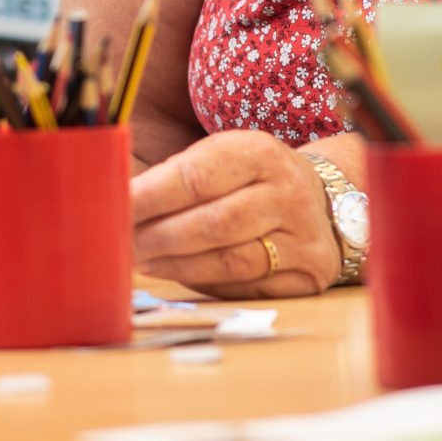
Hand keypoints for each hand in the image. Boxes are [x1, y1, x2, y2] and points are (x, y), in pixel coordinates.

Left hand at [129, 130, 338, 298]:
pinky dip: (207, 284)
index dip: (151, 196)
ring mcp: (304, 237)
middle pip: (214, 223)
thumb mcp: (223, 158)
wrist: (326, 202)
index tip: (116, 208)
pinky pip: (249, 287)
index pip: (197, 177)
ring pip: (231, 261)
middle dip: (160, 237)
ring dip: (178, 266)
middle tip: (122, 245)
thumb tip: (115, 196)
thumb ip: (176, 176)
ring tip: (142, 263)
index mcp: (260, 153)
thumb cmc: (253, 180)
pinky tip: (180, 276)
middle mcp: (288, 193)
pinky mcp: (309, 275)